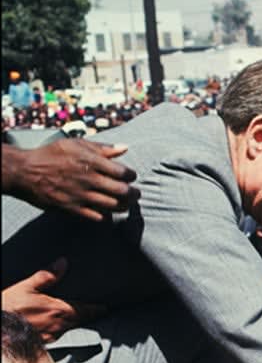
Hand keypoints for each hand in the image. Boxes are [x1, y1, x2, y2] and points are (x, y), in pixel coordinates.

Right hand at [1, 258, 106, 341]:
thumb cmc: (10, 306)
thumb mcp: (27, 287)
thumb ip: (47, 276)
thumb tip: (63, 262)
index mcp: (59, 310)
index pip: (86, 310)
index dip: (97, 309)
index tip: (106, 308)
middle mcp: (60, 324)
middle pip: (81, 320)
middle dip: (89, 315)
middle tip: (97, 311)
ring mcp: (53, 335)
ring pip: (71, 328)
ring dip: (76, 322)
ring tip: (81, 317)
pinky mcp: (45, 342)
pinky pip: (60, 335)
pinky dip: (63, 329)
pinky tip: (60, 325)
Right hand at [9, 139, 137, 220]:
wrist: (25, 171)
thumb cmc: (51, 155)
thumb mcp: (75, 144)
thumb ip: (102, 148)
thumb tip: (124, 148)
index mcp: (90, 162)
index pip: (123, 172)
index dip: (132, 175)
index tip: (131, 176)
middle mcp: (88, 179)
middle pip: (122, 191)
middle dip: (134, 193)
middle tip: (135, 193)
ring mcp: (81, 195)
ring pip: (113, 206)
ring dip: (124, 206)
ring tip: (126, 203)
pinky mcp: (72, 209)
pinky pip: (98, 218)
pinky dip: (107, 216)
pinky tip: (108, 212)